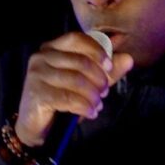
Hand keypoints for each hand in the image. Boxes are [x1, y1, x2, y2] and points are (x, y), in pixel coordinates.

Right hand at [15, 32, 133, 146]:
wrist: (38, 125)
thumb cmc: (62, 100)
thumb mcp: (88, 83)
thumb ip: (107, 71)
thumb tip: (128, 59)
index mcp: (53, 48)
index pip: (77, 39)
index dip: (97, 50)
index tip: (109, 66)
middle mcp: (42, 57)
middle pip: (80, 61)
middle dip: (98, 78)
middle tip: (104, 92)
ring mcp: (37, 75)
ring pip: (76, 80)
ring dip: (92, 95)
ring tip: (98, 105)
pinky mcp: (36, 93)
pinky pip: (68, 98)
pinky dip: (84, 106)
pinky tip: (90, 112)